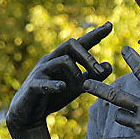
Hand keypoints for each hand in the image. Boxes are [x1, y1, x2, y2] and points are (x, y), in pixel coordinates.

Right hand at [6, 22, 112, 138]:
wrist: (29, 114)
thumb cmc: (54, 96)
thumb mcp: (77, 86)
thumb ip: (92, 77)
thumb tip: (109, 65)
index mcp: (63, 58)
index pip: (81, 42)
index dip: (95, 34)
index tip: (110, 24)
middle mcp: (52, 59)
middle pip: (71, 44)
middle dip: (88, 56)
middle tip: (99, 71)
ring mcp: (41, 71)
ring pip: (62, 61)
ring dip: (76, 72)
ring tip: (82, 86)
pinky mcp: (33, 86)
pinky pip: (43, 82)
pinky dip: (54, 84)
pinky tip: (63, 87)